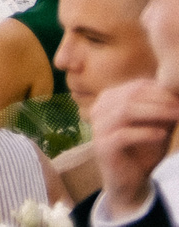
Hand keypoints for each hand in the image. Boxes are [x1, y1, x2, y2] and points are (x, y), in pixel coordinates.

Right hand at [91, 78, 178, 218]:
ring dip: (155, 112)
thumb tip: (177, 93)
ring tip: (176, 117)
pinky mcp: (102, 146)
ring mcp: (98, 127)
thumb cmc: (143, 150)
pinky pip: (123, 135)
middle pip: (130, 96)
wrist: (128, 181)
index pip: (136, 87)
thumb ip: (162, 112)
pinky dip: (145, 133)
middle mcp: (100, 109)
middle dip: (160, 100)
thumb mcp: (156, 127)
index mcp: (110, 100)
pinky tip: (162, 135)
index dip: (161, 90)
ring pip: (125, 111)